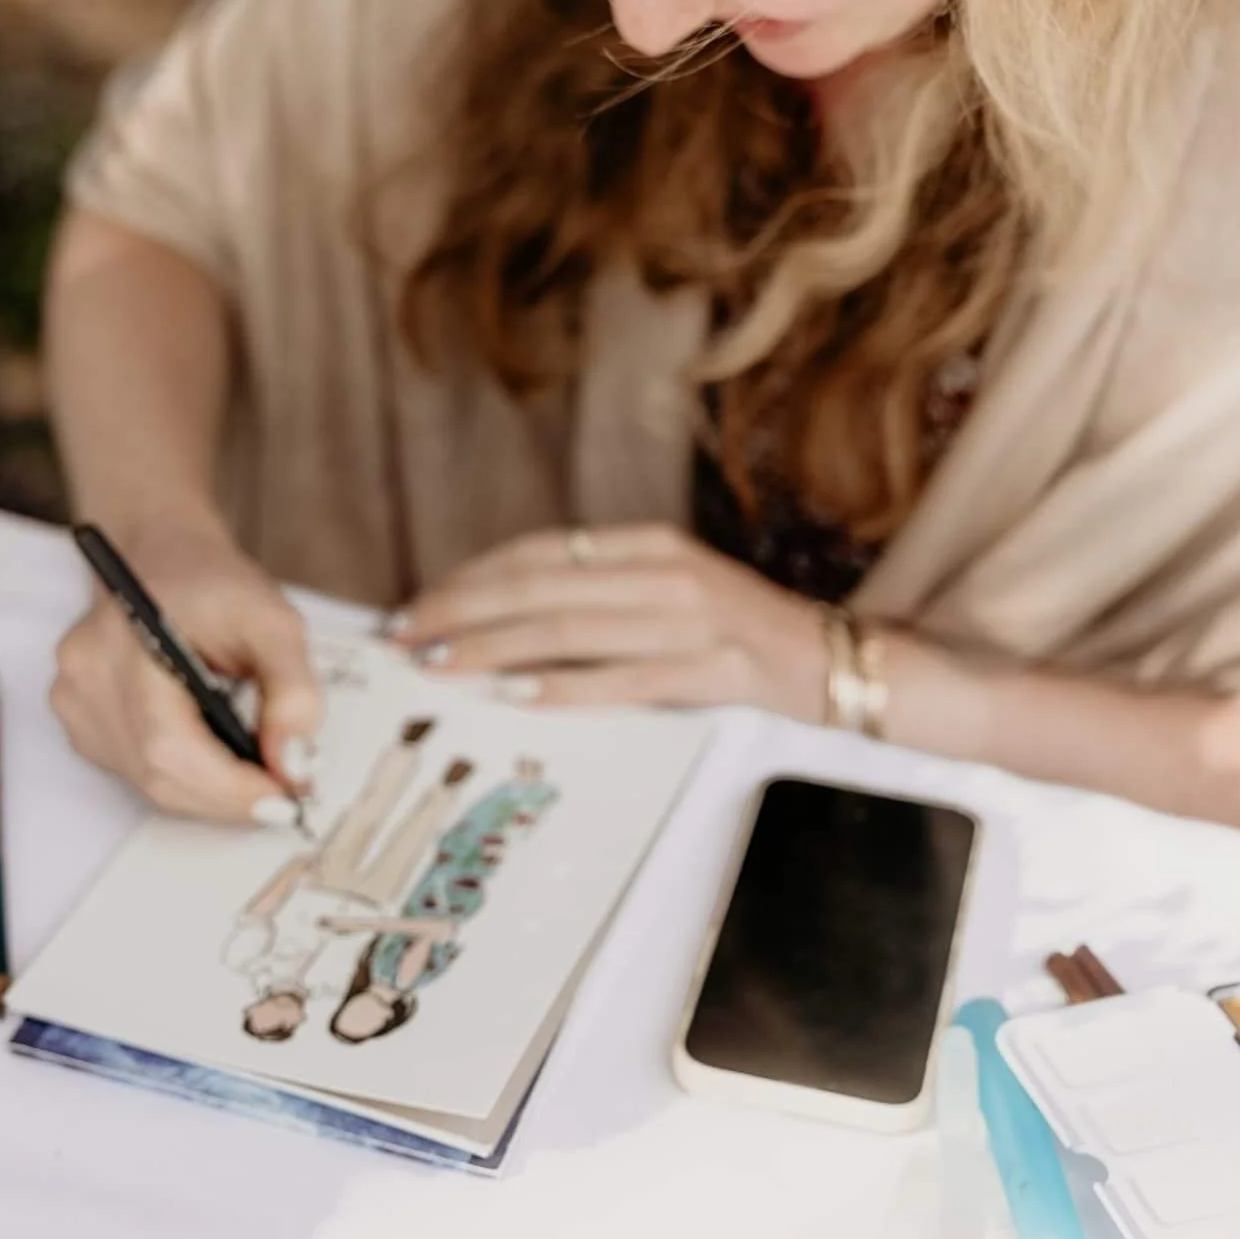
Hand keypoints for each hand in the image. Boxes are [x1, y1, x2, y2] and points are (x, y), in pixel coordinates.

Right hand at [51, 524, 321, 822]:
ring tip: (256, 771)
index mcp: (125, 639)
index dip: (229, 787)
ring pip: (148, 782)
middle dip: (229, 796)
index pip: (168, 744)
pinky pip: (137, 773)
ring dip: (210, 792)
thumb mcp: (274, 622)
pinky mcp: (79, 722)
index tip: (287, 798)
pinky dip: (185, 778)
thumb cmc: (216, 588)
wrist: (164, 561)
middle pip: (157, 773)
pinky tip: (216, 756)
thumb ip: (292, 691)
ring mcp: (74, 702)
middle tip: (285, 793)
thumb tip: (293, 765)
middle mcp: (85, 676)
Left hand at [391, 524, 828, 716]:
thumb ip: (602, 589)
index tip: (420, 602)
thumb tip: (503, 609)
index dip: (473, 577)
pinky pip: (624, 681)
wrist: (833, 659)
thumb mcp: (670, 586)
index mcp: (652, 545)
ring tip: (439, 663)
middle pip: (542, 590)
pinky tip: (516, 694)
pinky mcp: (712, 672)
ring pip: (571, 632)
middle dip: (462, 611)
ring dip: (494, 648)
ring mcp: (691, 623)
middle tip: (406, 635)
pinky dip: (566, 687)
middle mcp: (667, 574)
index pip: (542, 554)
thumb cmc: (737, 628)